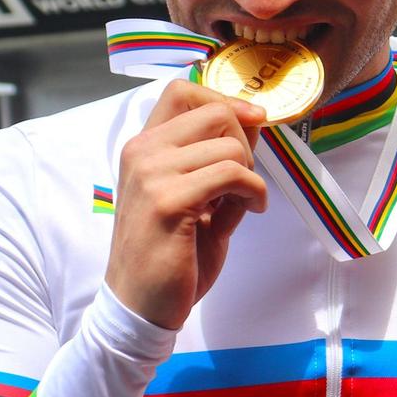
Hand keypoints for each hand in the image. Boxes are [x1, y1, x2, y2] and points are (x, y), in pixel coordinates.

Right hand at [104, 80, 268, 329]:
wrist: (141, 306)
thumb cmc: (171, 256)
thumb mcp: (198, 198)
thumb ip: (218, 161)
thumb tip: (254, 123)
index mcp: (144, 147)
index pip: (182, 91)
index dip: (225, 99)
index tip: (254, 121)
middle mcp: (142, 152)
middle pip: (214, 111)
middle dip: (245, 141)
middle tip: (247, 178)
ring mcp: (151, 174)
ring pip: (229, 144)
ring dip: (252, 174)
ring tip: (246, 203)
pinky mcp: (168, 201)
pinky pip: (232, 174)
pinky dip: (254, 191)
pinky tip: (251, 211)